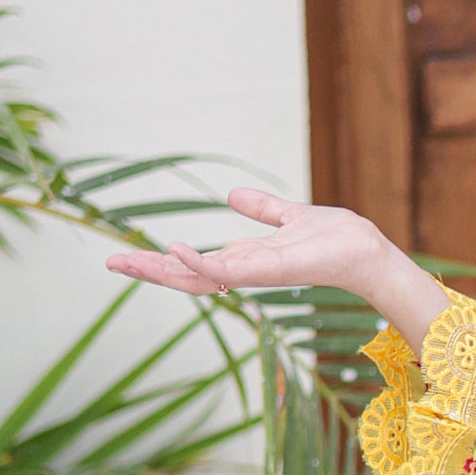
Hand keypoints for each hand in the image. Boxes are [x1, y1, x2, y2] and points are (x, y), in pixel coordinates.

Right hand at [106, 190, 449, 350]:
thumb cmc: (335, 238)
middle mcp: (244, 272)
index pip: (193, 265)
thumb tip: (232, 195)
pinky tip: (175, 249)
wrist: (365, 250)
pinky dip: (198, 264)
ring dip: (161, 270)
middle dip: (148, 271)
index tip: (127, 255)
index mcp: (245, 259)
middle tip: (110, 265)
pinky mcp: (267, 273)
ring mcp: (253, 275)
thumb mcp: (288, 216)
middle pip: (186, 277)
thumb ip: (261, 209)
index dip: (161, 261)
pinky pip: (225, 272)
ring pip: (197, 279)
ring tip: (126, 260)